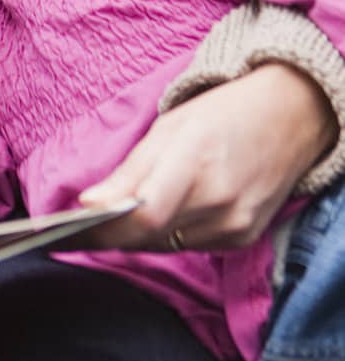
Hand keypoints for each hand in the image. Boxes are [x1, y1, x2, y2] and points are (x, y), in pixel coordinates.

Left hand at [81, 63, 335, 250]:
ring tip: (124, 215)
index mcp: (195, 160)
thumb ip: (129, 172)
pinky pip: (191, 245)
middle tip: (85, 226)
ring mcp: (237, 224)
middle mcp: (220, 199)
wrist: (289, 117)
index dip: (104, 229)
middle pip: (150, 235)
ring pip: (167, 244)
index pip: (144, 215)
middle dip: (113, 233)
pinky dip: (171, 234)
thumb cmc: (221, 116)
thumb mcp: (168, 129)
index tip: (71, 231)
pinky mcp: (245, 238)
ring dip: (141, 235)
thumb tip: (87, 205)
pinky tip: (168, 214)